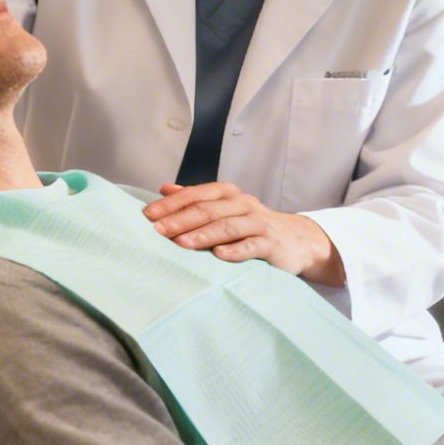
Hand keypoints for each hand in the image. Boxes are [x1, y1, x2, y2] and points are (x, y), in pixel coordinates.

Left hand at [144, 182, 344, 283]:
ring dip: (203, 235)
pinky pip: (252, 246)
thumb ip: (196, 198)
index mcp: (228, 194)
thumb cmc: (252, 224)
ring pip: (228, 227)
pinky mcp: (271, 243)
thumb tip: (164, 189)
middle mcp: (243, 204)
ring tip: (181, 244)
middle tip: (157, 231)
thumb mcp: (225, 208)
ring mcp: (258, 223)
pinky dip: (235, 251)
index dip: (171, 204)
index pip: (196, 195)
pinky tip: (219, 256)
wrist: (296, 240)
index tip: (147, 216)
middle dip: (181, 220)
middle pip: (208, 210)